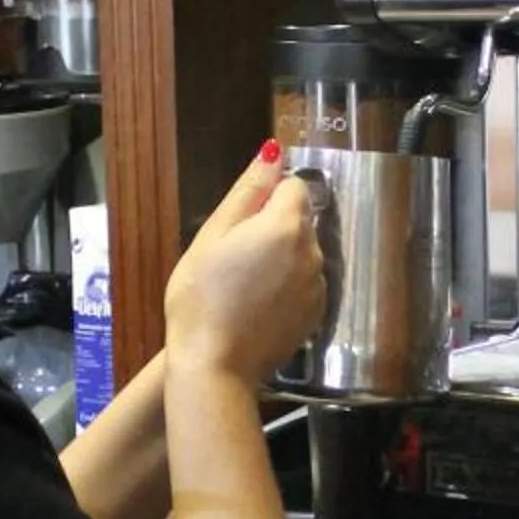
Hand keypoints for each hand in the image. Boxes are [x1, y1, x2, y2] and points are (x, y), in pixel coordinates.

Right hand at [165, 145, 326, 386]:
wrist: (215, 365)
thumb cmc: (200, 298)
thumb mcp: (213, 236)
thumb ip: (248, 192)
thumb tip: (273, 152)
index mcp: (285, 226)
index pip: (293, 186)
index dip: (266, 198)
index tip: (239, 224)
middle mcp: (312, 252)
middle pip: (300, 220)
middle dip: (273, 227)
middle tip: (234, 257)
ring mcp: (318, 286)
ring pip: (303, 253)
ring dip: (281, 258)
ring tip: (244, 285)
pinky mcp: (317, 314)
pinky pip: (305, 284)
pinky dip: (288, 286)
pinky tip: (258, 305)